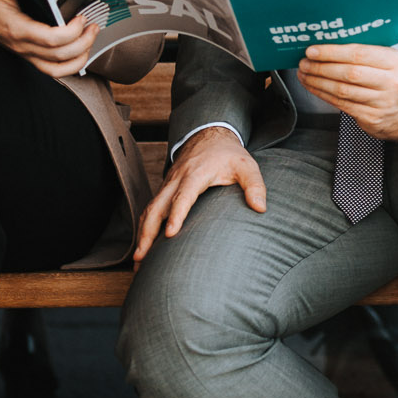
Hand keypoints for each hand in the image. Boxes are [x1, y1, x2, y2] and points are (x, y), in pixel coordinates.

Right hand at [0, 0, 96, 77]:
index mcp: (16, 28)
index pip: (50, 39)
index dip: (71, 32)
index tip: (81, 18)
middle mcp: (22, 45)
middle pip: (59, 56)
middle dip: (83, 42)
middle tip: (93, 25)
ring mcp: (25, 53)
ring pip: (58, 69)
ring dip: (79, 57)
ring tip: (91, 38)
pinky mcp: (28, 55)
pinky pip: (52, 70)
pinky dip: (70, 65)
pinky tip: (80, 50)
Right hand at [133, 126, 266, 264]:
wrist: (209, 136)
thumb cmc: (229, 155)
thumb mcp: (247, 166)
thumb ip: (255, 185)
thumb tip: (260, 208)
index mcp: (195, 174)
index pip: (183, 196)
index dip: (176, 215)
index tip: (170, 234)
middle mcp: (176, 181)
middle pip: (156, 207)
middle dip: (147, 233)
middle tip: (141, 257)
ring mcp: (168, 186)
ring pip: (149, 211)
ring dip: (141, 234)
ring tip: (137, 260)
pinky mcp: (165, 191)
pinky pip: (150, 210)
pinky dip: (143, 228)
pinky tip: (143, 247)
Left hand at [295, 44, 397, 145]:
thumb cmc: (391, 81)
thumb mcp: (388, 62)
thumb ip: (365, 52)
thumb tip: (327, 44)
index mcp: (393, 61)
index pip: (358, 54)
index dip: (332, 52)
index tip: (313, 51)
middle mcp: (391, 82)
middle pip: (349, 73)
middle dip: (321, 67)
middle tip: (304, 63)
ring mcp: (382, 102)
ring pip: (343, 90)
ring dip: (318, 82)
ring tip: (305, 74)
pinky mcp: (372, 117)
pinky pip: (342, 104)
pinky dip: (324, 95)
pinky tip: (314, 87)